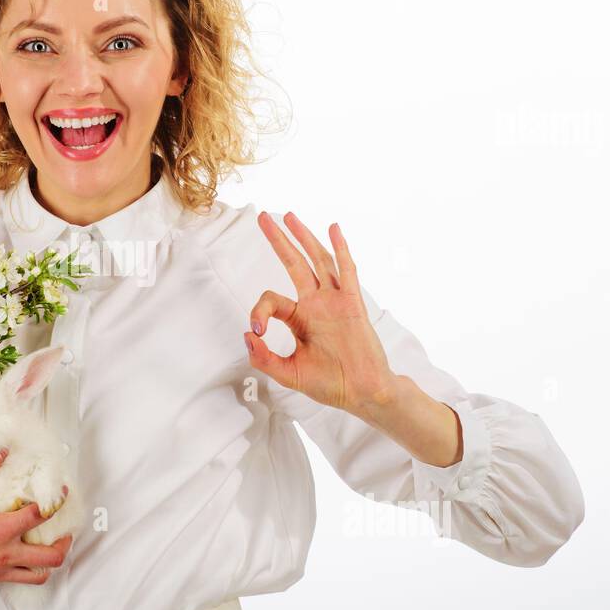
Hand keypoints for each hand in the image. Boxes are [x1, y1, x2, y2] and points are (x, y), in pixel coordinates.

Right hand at [0, 448, 72, 593]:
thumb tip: (0, 454)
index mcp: (0, 531)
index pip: (40, 516)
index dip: (54, 503)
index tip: (59, 496)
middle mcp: (2, 556)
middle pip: (50, 557)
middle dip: (64, 544)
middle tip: (65, 535)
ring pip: (35, 577)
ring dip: (45, 564)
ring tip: (45, 552)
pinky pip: (5, 581)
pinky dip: (10, 570)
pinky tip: (3, 558)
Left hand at [244, 212, 396, 415]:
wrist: (363, 392)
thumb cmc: (330, 383)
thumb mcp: (288, 373)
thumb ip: (264, 358)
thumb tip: (247, 334)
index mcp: (300, 318)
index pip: (272, 299)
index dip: (259, 311)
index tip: (257, 331)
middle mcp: (316, 304)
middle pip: (294, 264)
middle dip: (278, 241)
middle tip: (263, 217)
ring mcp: (335, 301)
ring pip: (318, 261)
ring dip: (304, 237)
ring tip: (289, 216)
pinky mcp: (353, 304)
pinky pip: (346, 271)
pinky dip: (340, 249)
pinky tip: (333, 229)